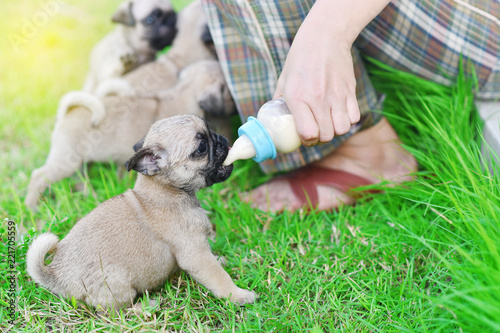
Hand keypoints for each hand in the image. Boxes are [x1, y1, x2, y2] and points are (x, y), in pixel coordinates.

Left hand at [274, 0, 389, 146]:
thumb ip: (279, 101)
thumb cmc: (300, 58)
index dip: (307, 141)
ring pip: (342, 129)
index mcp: (298, 97)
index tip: (305, 138)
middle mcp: (318, 99)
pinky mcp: (350, 91)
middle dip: (320, 138)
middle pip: (326, 135)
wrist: (325, 36)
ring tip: (329, 123)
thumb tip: (275, 119)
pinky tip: (340, 113)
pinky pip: (354, 117)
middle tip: (316, 132)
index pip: (308, 133)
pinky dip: (348, 120)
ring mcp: (336, 95)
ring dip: (335, 130)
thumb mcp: (283, 79)